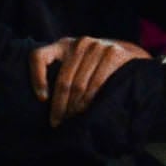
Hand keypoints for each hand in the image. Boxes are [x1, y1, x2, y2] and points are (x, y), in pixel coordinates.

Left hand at [31, 37, 149, 126]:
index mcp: (63, 44)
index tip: (42, 99)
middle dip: (59, 105)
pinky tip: (86, 110)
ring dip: (74, 106)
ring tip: (71, 120)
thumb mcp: (76, 62)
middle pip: (63, 80)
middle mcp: (79, 43)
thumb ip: (62, 71)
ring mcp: (97, 47)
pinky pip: (96, 84)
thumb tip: (44, 100)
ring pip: (79, 85)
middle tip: (57, 122)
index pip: (38, 57)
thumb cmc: (95, 65)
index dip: (37, 78)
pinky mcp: (112, 54)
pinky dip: (89, 100)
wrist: (129, 53)